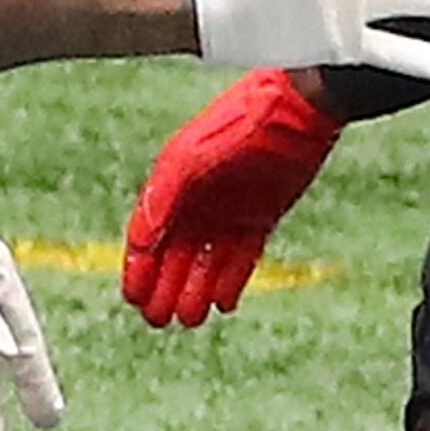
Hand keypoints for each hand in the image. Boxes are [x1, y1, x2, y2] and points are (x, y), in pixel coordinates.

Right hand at [120, 68, 341, 327]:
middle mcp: (196, 202)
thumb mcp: (193, 157)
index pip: (147, 234)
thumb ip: (165, 194)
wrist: (297, 110)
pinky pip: (240, 260)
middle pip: (173, 255)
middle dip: (162, 287)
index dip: (138, 267)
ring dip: (195, 291)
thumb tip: (142, 237)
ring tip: (189, 319)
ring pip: (205, 263)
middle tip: (157, 319)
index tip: (132, 297)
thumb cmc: (240, 124)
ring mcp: (228, 212)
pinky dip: (230, 282)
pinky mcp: (259, 220)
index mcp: (172, 183)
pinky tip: (224, 304)